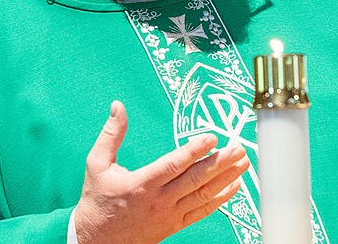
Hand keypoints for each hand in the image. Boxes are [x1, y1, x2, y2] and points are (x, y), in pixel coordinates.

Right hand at [74, 101, 249, 243]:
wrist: (96, 240)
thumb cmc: (98, 200)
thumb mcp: (96, 164)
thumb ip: (110, 135)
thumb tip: (117, 106)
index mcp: (141, 184)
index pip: (173, 165)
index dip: (194, 151)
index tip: (211, 137)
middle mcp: (158, 200)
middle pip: (195, 180)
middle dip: (220, 163)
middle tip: (238, 148)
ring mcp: (168, 215)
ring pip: (202, 195)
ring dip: (225, 178)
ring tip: (242, 163)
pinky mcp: (173, 225)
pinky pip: (201, 211)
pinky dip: (220, 199)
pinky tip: (233, 186)